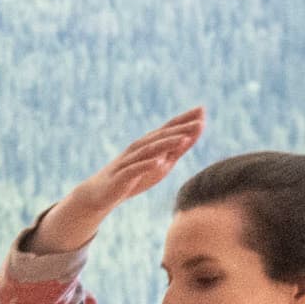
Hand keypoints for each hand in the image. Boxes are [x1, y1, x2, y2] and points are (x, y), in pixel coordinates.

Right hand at [36, 109, 207, 254]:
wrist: (101, 194)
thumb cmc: (134, 177)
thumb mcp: (160, 164)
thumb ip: (176, 150)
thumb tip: (193, 135)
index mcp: (149, 144)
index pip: (169, 128)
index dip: (185, 119)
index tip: (202, 109)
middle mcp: (139, 148)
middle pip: (162, 136)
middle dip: (181, 129)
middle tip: (200, 122)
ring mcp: (130, 161)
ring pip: (150, 150)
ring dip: (167, 143)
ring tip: (184, 139)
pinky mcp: (122, 176)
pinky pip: (135, 169)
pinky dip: (147, 165)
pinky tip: (159, 162)